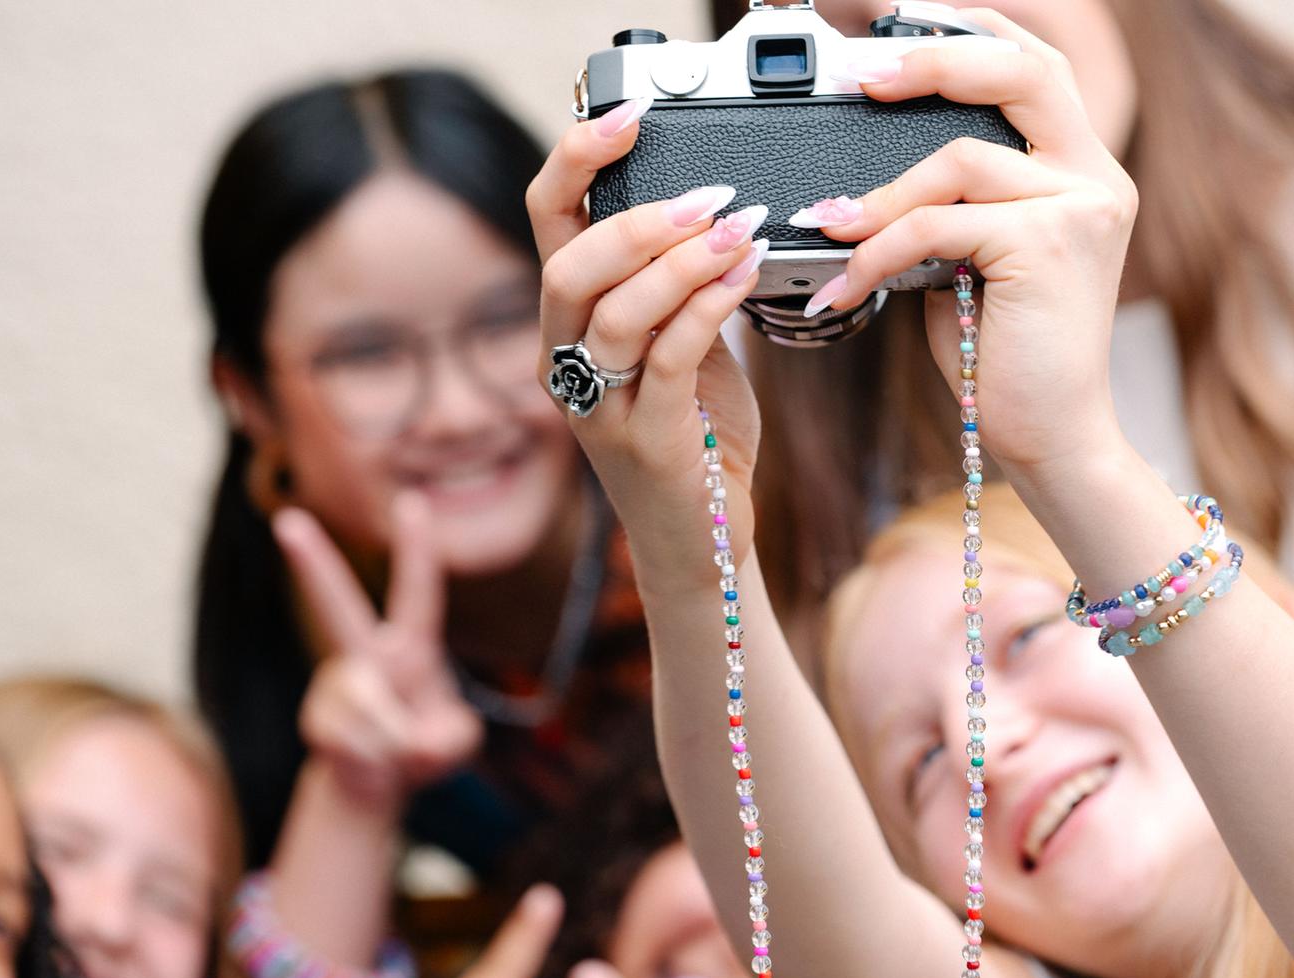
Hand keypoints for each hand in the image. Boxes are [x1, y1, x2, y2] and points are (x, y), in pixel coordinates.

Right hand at [274, 493, 480, 805]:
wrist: (377, 780)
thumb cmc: (425, 742)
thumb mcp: (458, 741)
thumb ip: (453, 738)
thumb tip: (408, 737)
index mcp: (412, 647)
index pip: (418, 591)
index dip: (417, 549)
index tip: (412, 501)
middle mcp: (366, 655)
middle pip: (337, 605)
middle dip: (313, 563)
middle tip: (287, 520)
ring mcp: (337, 686)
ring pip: (368, 709)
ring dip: (396, 743)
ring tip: (399, 753)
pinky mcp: (318, 721)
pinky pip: (356, 745)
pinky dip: (378, 765)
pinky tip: (373, 763)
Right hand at [526, 106, 768, 593]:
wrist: (705, 541)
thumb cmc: (697, 438)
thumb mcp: (680, 347)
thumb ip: (677, 288)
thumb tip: (712, 207)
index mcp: (568, 327)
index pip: (548, 227)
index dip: (573, 163)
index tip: (624, 119)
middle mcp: (569, 364)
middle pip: (570, 269)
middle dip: (638, 221)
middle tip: (707, 196)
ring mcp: (603, 407)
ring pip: (618, 313)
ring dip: (682, 262)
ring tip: (739, 229)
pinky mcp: (648, 440)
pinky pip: (670, 358)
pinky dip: (710, 307)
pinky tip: (746, 275)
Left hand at [803, 10, 1138, 475]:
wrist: (1051, 438)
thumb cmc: (1007, 358)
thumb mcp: (972, 261)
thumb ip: (950, 206)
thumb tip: (871, 177)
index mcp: (1083, 170)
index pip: (1035, 66)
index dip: (971, 31)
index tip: (900, 23)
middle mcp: (1096, 178)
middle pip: (1023, 70)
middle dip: (936, 59)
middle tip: (863, 75)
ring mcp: (1082, 208)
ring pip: (959, 161)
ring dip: (880, 198)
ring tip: (829, 228)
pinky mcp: (1050, 246)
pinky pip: (939, 224)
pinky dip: (879, 251)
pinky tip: (844, 284)